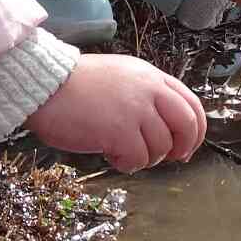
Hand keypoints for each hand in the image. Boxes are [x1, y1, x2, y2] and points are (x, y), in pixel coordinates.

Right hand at [25, 53, 206, 172]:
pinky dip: (128, 164)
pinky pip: (139, 159)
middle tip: (171, 158)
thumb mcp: (120, 77)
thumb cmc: (74, 85)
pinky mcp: (120, 131)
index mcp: (150, 76)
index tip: (188, 145)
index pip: (191, 103)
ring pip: (162, 147)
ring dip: (146, 157)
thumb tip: (164, 127)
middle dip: (183, 147)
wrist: (44, 85)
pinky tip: (110, 154)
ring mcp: (136, 111)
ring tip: (122, 151)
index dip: (196, 130)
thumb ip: (144, 94)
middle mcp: (149, 90)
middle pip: (187, 125)